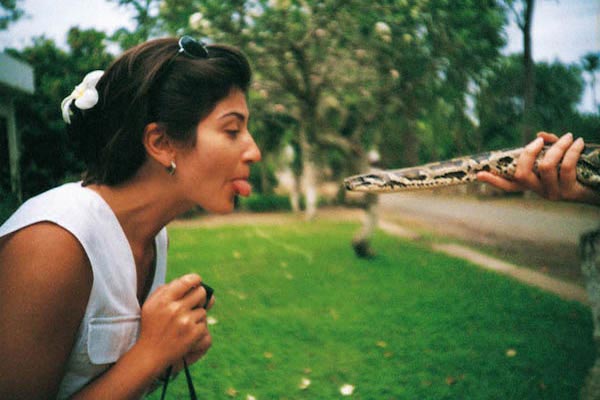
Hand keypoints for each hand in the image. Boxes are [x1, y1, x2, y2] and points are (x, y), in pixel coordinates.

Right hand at [136, 274, 213, 370]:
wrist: (151, 354)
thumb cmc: (151, 327)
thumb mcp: (150, 305)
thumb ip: (165, 290)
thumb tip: (187, 281)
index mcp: (164, 300)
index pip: (186, 281)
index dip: (195, 279)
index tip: (197, 281)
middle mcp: (175, 309)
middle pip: (201, 293)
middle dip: (200, 296)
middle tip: (195, 302)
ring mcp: (186, 322)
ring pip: (203, 310)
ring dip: (197, 315)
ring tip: (185, 323)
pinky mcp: (194, 333)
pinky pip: (204, 324)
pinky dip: (198, 328)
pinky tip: (187, 333)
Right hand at [477, 132, 599, 204]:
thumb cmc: (581, 170)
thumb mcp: (562, 157)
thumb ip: (550, 147)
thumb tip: (541, 135)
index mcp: (534, 184)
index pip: (509, 185)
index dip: (493, 180)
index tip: (478, 175)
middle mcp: (539, 192)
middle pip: (521, 175)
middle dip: (528, 154)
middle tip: (539, 141)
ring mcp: (553, 194)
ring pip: (546, 167)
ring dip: (558, 148)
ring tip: (570, 137)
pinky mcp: (569, 193)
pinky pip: (566, 167)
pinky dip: (572, 151)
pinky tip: (579, 142)